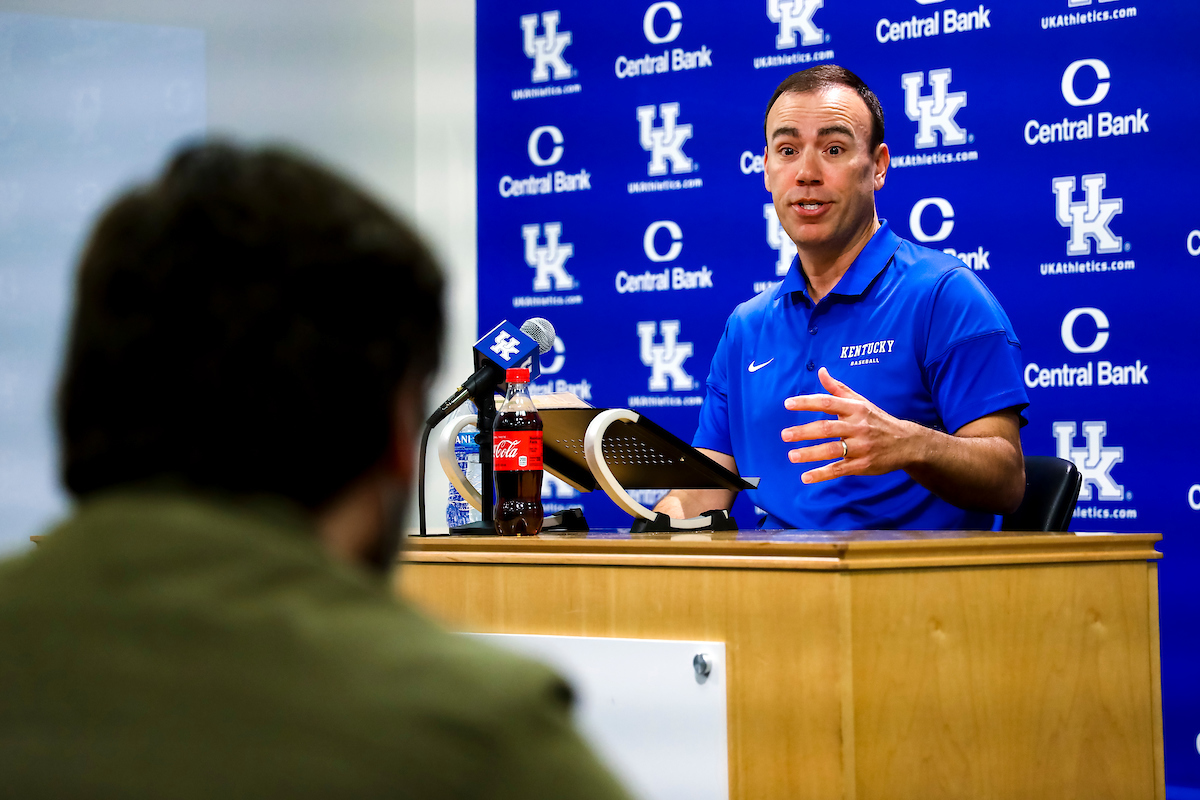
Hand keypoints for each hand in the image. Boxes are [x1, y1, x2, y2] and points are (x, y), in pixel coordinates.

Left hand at [781, 367, 919, 483]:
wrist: (907, 443)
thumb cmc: (877, 420)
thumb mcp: (861, 402)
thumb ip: (838, 389)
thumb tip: (821, 371)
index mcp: (855, 409)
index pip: (827, 402)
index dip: (807, 402)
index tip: (787, 404)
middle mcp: (857, 426)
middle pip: (827, 427)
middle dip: (804, 431)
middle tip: (784, 435)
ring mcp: (860, 447)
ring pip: (832, 450)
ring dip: (810, 453)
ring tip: (791, 455)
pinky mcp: (862, 465)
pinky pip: (839, 469)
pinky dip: (822, 474)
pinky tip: (805, 477)